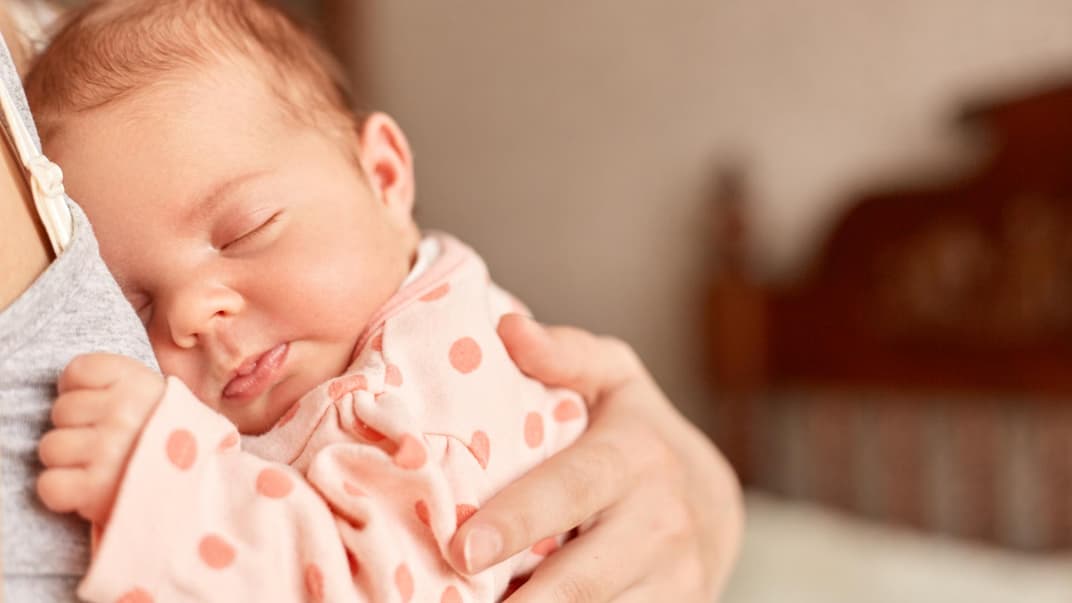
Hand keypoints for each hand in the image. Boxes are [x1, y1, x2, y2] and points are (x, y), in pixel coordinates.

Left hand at [37, 353, 164, 523]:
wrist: (206, 489)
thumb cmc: (169, 439)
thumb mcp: (156, 395)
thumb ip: (115, 383)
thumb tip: (63, 387)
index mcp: (138, 383)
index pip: (77, 371)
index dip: (82, 390)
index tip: (101, 407)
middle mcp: (123, 412)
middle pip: (61, 410)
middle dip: (77, 427)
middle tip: (107, 442)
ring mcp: (108, 450)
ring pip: (50, 447)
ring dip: (68, 461)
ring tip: (99, 466)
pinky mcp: (95, 490)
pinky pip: (48, 484)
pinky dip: (62, 490)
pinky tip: (87, 488)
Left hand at [448, 315, 743, 601]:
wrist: (713, 500)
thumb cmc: (639, 432)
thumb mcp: (613, 379)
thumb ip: (565, 354)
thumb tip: (510, 331)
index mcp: (637, 457)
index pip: (572, 490)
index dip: (518, 520)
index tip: (462, 548)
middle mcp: (661, 522)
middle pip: (584, 576)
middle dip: (528, 601)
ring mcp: (676, 577)